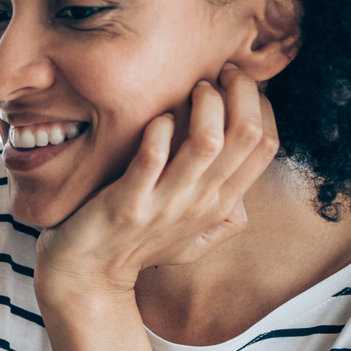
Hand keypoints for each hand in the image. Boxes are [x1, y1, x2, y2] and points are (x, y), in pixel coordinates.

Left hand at [35, 65, 277, 308]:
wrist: (85, 278)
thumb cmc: (137, 249)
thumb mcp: (192, 242)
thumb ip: (223, 222)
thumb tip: (245, 201)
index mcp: (220, 205)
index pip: (265, 145)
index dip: (260, 105)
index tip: (239, 84)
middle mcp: (200, 203)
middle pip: (246, 135)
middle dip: (239, 91)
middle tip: (219, 73)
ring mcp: (164, 204)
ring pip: (208, 141)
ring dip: (204, 104)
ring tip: (193, 89)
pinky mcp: (126, 203)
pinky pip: (151, 157)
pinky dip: (158, 130)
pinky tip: (155, 119)